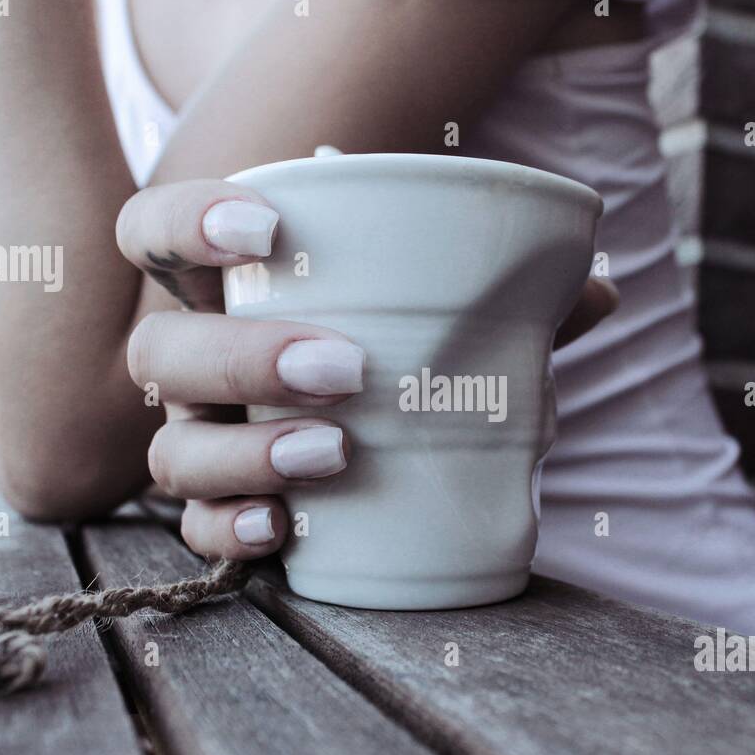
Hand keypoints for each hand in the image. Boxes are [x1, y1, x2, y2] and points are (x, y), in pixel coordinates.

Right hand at [116, 179, 617, 559]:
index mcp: (237, 292)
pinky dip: (234, 530)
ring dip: (246, 452)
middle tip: (345, 368)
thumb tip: (599, 288)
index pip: (155, 232)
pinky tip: (285, 528)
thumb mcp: (449, 321)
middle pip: (163, 351)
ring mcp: (203, 442)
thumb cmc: (404, 361)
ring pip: (174, 451)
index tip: (266, 228)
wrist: (386, 452)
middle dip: (242, 356)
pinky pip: (196, 532)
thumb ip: (509, 301)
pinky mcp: (224, 512)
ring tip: (337, 452)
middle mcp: (200, 365)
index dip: (185, 222)